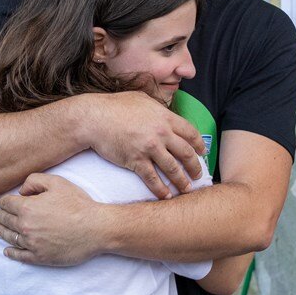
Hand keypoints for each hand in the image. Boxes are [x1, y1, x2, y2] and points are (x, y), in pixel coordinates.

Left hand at [0, 174, 103, 265]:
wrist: (95, 228)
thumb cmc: (78, 204)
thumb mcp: (57, 182)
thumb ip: (34, 180)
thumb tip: (21, 191)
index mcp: (27, 207)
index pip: (5, 203)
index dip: (3, 202)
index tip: (3, 202)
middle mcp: (25, 226)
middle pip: (4, 221)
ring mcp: (32, 243)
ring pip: (9, 238)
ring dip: (1, 233)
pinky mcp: (40, 257)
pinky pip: (19, 255)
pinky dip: (11, 253)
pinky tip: (7, 251)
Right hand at [80, 92, 204, 198]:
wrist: (93, 118)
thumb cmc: (114, 106)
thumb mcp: (141, 98)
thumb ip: (157, 106)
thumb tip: (165, 109)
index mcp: (164, 117)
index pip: (190, 132)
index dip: (199, 144)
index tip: (202, 152)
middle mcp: (161, 133)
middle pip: (185, 153)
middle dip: (195, 166)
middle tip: (198, 175)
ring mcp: (149, 148)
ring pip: (172, 168)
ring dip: (182, 181)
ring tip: (186, 189)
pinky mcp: (136, 160)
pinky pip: (153, 178)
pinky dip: (161, 189)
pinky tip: (166, 196)